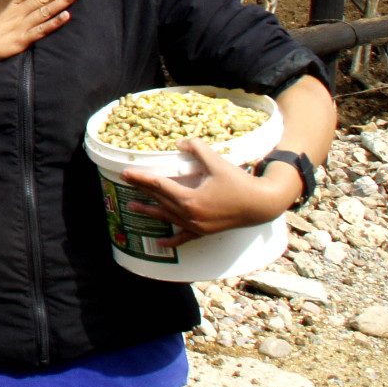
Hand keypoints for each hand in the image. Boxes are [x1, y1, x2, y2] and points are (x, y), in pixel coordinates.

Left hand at [121, 139, 300, 246]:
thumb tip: (179, 143)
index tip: (125, 173)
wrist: (262, 204)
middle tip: (125, 182)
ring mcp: (196, 226)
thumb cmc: (240, 183)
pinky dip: (172, 241)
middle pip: (160, 200)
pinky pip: (184, 238)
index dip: (141, 178)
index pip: (159, 186)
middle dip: (142, 191)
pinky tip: (160, 243)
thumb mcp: (218, 162)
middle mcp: (190, 215)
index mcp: (190, 199)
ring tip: (132, 207)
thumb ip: (197, 149)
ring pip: (167, 217)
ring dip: (150, 211)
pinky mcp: (204, 232)